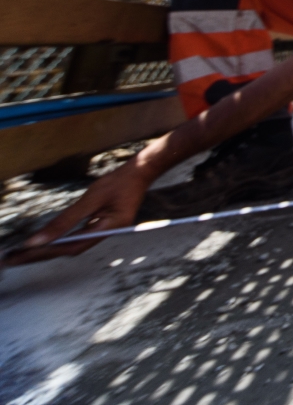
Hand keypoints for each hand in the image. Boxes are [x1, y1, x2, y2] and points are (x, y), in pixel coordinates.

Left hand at [4, 162, 151, 264]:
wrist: (140, 172)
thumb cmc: (119, 182)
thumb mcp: (91, 198)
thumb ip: (66, 219)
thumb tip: (40, 238)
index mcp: (109, 229)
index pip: (71, 247)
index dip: (46, 251)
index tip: (23, 253)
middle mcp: (106, 234)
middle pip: (69, 250)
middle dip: (42, 254)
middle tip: (14, 258)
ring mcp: (104, 231)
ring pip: (72, 246)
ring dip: (49, 250)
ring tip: (24, 253)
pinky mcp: (101, 226)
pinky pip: (77, 238)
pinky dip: (59, 241)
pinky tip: (46, 242)